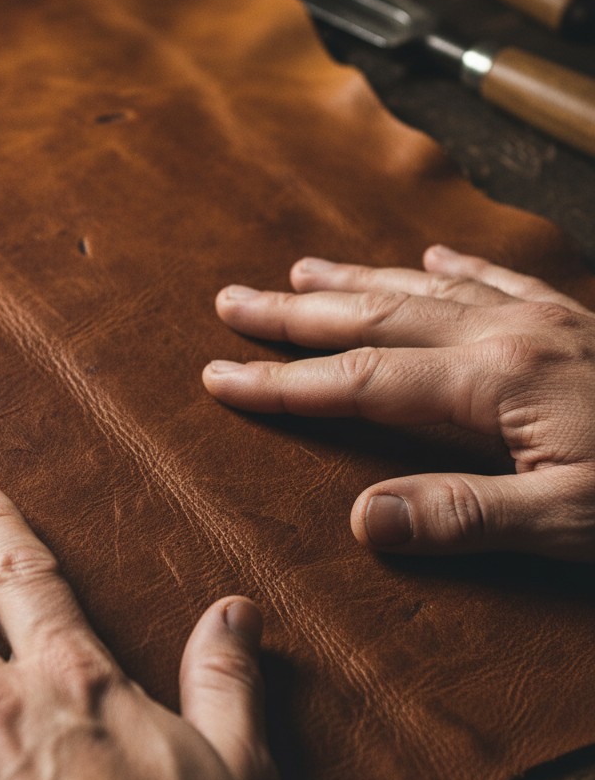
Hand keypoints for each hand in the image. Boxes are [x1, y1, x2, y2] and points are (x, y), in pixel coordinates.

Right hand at [203, 246, 594, 561]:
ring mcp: (545, 319)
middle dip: (294, 313)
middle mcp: (510, 332)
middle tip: (232, 301)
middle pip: (376, 316)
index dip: (283, 382)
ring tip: (301, 271)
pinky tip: (430, 257)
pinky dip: (453, 268)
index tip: (220, 377)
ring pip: (425, 289)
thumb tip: (363, 520)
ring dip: (355, 281)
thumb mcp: (574, 522)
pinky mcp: (575, 322)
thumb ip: (468, 516)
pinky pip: (498, 279)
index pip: (361, 379)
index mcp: (498, 378)